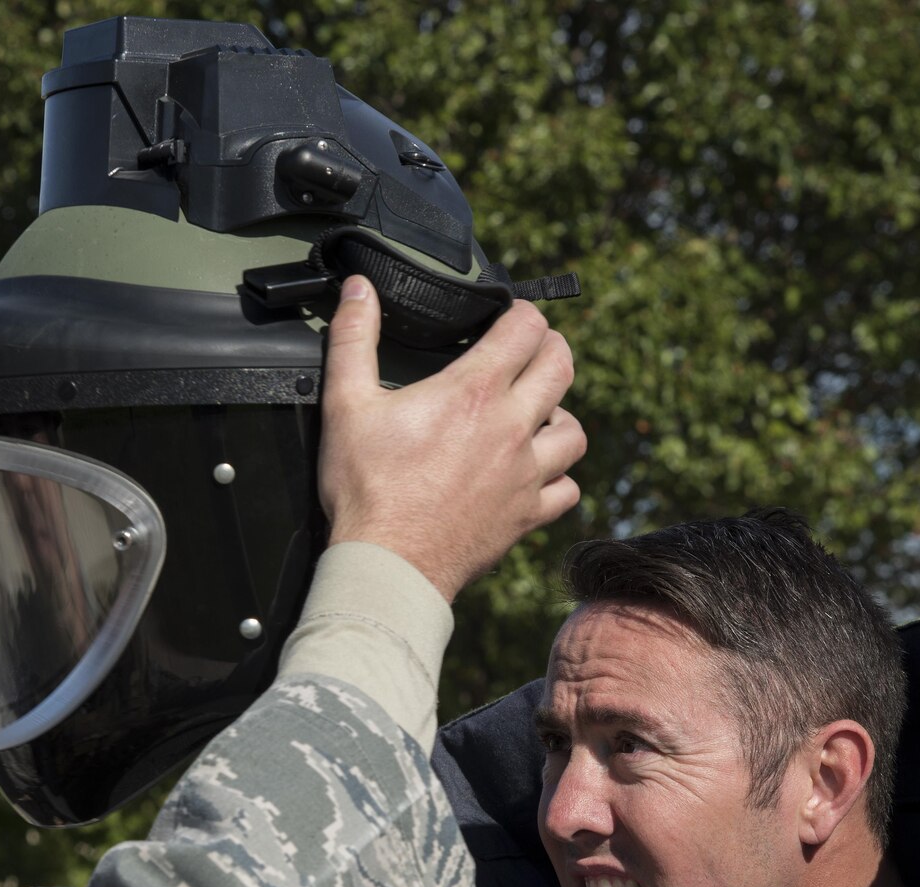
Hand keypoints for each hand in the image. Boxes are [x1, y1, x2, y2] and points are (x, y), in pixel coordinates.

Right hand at [318, 276, 585, 601]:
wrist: (387, 564)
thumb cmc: (366, 489)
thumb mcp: (346, 405)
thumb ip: (353, 339)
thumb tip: (357, 289)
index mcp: (473, 392)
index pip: (526, 329)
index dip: (522, 313)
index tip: (509, 316)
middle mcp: (511, 428)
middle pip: (561, 368)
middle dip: (550, 348)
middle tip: (531, 350)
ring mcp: (525, 474)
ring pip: (574, 431)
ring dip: (559, 414)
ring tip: (537, 413)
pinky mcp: (527, 515)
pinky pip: (567, 490)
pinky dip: (558, 477)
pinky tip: (535, 473)